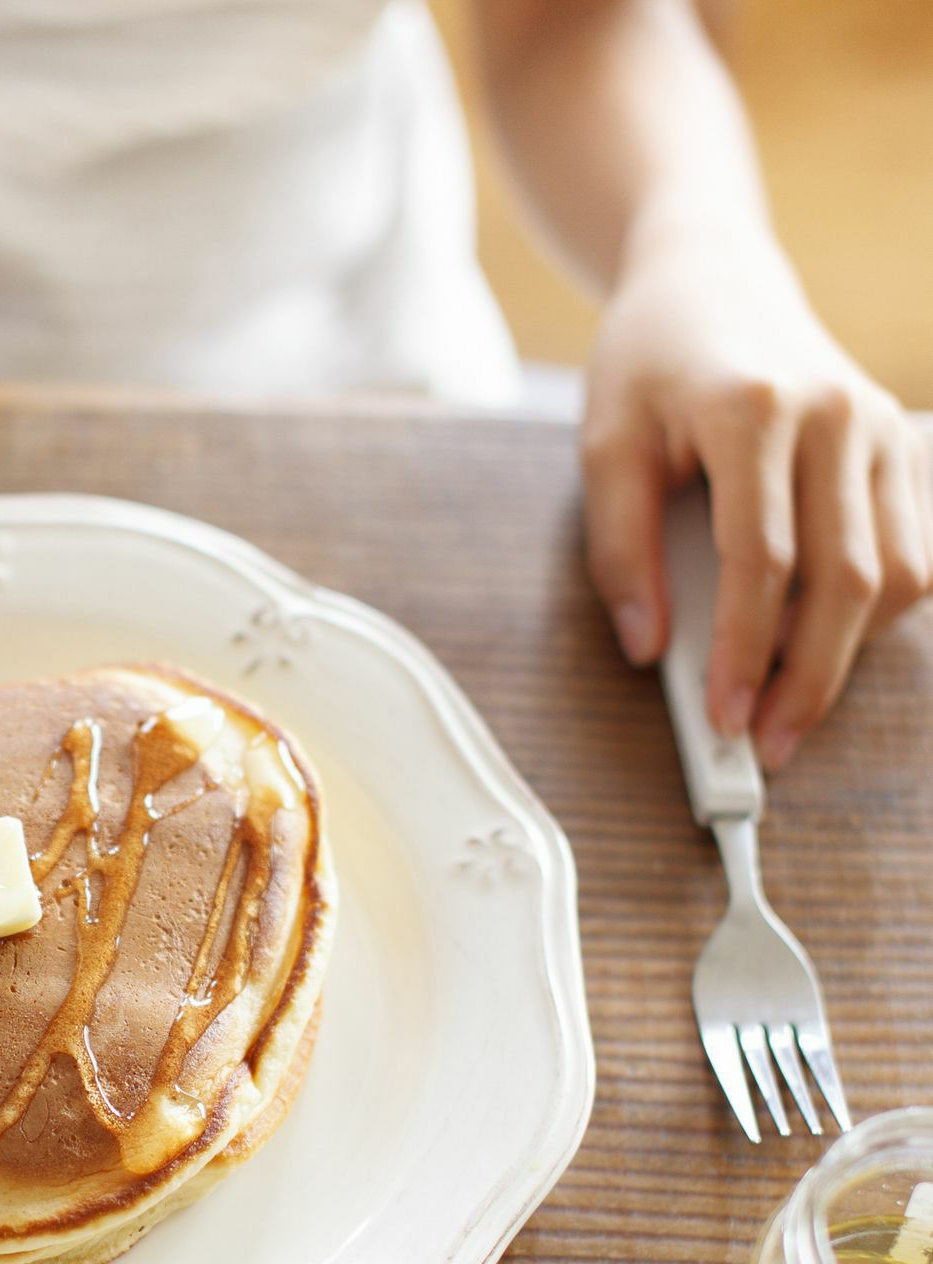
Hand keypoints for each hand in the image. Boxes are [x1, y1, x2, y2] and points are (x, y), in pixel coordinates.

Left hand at [582, 223, 931, 768]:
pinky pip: (915, 546)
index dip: (746, 651)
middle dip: (810, 677)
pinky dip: (878, 610)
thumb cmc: (649, 362)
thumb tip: (649, 647)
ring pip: (899, 570)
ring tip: (790, 708)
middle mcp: (838, 416)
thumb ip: (621, 550)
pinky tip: (825, 645)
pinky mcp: (901, 442)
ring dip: (850, 654)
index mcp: (756, 411)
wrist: (711, 275)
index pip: (763, 562)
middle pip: (849, 579)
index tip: (723, 717)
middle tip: (765, 745)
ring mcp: (881, 427)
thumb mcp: (604, 446)